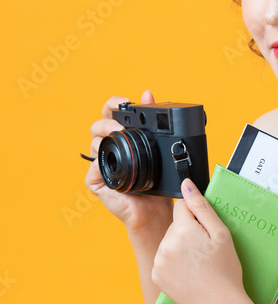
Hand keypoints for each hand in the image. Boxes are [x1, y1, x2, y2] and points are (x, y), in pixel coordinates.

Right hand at [85, 89, 173, 234]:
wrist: (156, 209)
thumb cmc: (156, 180)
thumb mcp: (158, 148)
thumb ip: (151, 122)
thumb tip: (147, 93)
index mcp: (121, 137)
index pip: (111, 113)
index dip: (114, 103)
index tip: (125, 100)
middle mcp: (108, 148)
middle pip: (98, 125)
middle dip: (107, 120)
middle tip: (120, 125)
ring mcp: (100, 163)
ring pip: (94, 143)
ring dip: (104, 138)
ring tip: (118, 138)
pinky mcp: (96, 181)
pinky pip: (93, 168)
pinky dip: (100, 163)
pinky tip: (110, 163)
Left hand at [151, 178, 249, 303]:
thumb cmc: (226, 270)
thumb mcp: (221, 234)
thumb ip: (202, 207)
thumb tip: (187, 184)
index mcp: (182, 229)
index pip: (182, 208)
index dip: (197, 219)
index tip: (207, 233)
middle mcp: (165, 243)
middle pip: (175, 226)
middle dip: (188, 233)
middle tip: (206, 252)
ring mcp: (158, 261)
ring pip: (169, 243)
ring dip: (180, 248)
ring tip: (199, 264)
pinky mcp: (156, 276)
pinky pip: (164, 260)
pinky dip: (174, 264)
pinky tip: (189, 273)